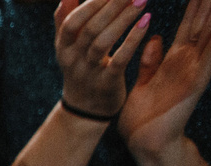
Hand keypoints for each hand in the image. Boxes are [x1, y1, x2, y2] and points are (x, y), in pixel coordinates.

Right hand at [53, 0, 153, 119]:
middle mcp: (73, 60)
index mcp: (63, 48)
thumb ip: (66, 21)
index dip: (90, 4)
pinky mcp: (107, 83)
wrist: (86, 109)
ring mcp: (89, 73)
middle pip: (90, 29)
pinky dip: (133, 39)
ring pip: (103, 42)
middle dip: (111, 6)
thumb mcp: (68, 48)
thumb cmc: (81, 68)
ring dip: (124, 19)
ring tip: (142, 0)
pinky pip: (120, 59)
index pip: (72, 22)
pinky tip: (146, 21)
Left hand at [120, 0, 210, 162]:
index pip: (186, 26)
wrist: (145, 144)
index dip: (194, 5)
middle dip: (209, 1)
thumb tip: (156, 37)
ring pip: (210, 31)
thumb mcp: (142, 83)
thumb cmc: (141, 119)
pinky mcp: (197, 79)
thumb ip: (150, 61)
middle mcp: (186, 62)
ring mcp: (194, 69)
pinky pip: (210, 51)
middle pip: (201, 23)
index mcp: (171, 61)